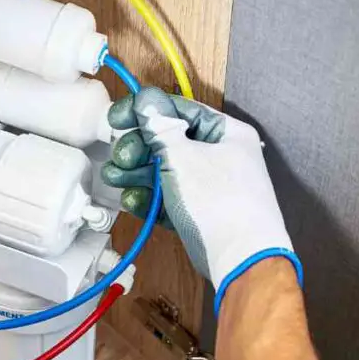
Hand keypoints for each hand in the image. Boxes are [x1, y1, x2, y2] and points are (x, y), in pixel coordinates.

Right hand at [101, 87, 300, 312]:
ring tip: (115, 179)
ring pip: (167, 171)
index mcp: (226, 133)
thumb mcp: (182, 156)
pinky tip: (132, 201)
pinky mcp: (201, 212)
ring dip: (138, 173)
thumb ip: (159, 127)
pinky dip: (151, 197)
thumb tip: (146, 99)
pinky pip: (172, 197)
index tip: (116, 119)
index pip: (179, 110)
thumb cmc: (217, 199)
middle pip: (170, 142)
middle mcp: (221, 155)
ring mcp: (212, 186)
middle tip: (120, 158)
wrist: (243, 260)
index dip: (145, 112)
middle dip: (139, 149)